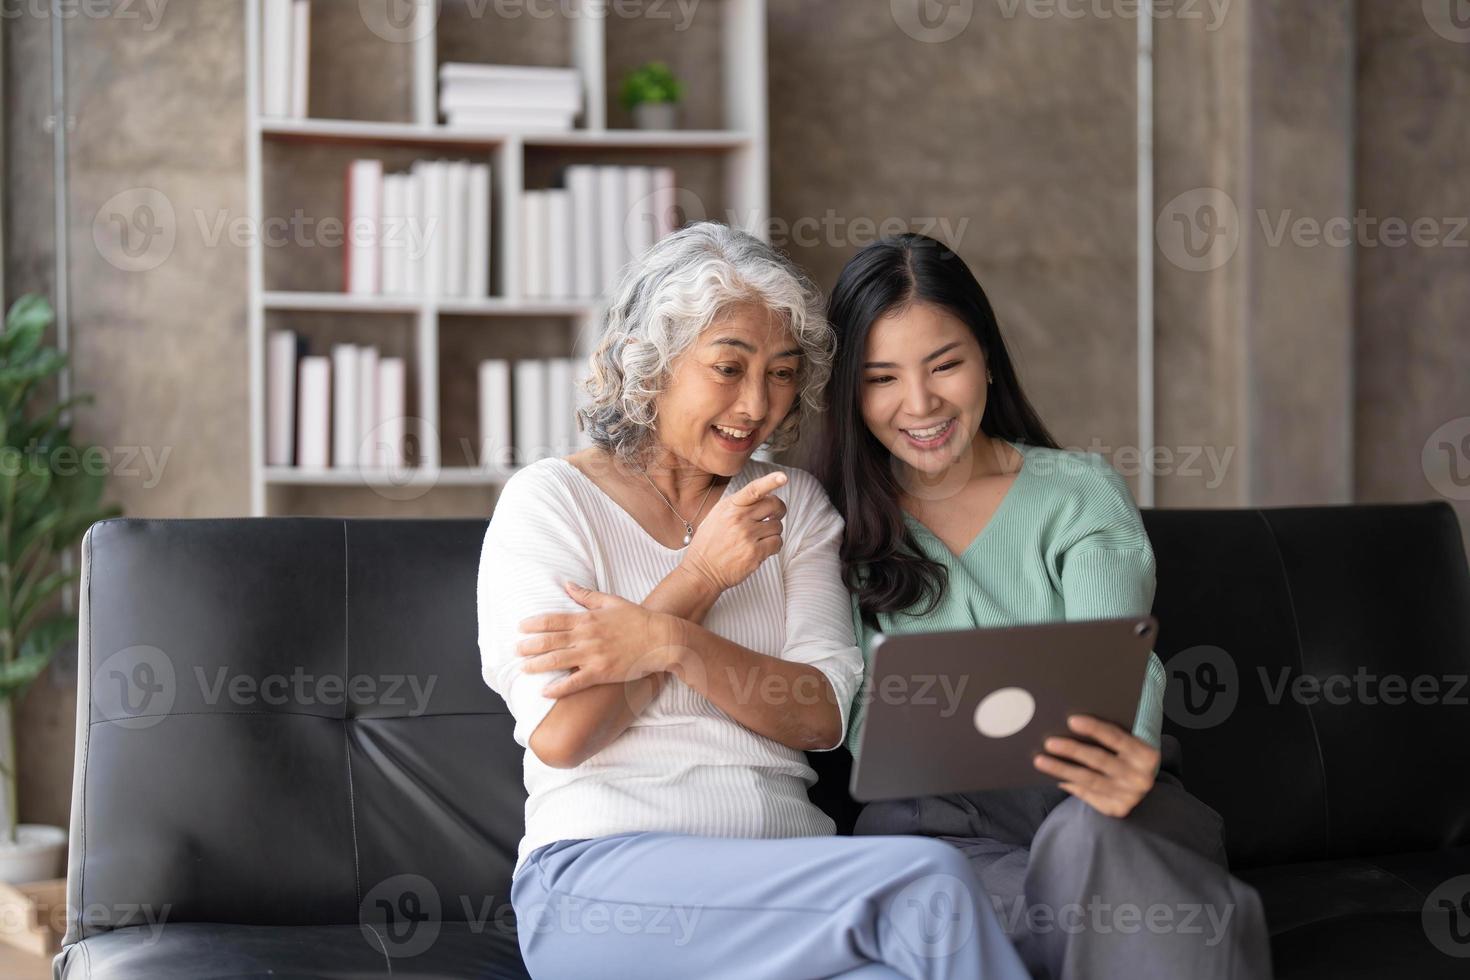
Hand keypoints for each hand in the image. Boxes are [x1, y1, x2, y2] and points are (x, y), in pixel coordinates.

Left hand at [515, 583, 682, 697]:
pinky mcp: (601, 673)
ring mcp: (592, 656)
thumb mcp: (611, 601)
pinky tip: (544, 692)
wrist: (660, 639)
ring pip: (557, 661)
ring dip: (537, 665)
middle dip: (529, 646)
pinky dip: (558, 688)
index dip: (534, 624)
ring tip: (523, 669)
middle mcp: (586, 637)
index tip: (520, 627)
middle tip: (515, 650)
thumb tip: (566, 584)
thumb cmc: (637, 619)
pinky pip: (574, 683)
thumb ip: (586, 595)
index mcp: (587, 619)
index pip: (553, 620)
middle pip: (550, 641)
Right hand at [680, 471, 787, 592]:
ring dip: (773, 532)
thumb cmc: (709, 544)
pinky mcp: (755, 553)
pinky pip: (777, 543)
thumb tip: (761, 497)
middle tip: (775, 516)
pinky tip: (762, 549)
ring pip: (778, 526)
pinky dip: (774, 546)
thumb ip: (736, 505)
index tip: (783, 477)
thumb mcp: (716, 516)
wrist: (701, 571)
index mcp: (729, 507)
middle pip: (774, 505)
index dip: (770, 482)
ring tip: (760, 538)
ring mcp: (747, 536)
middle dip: (779, 510)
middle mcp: (739, 519)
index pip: (753, 490)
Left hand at [1032, 714, 1159, 817]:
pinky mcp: (1118, 809)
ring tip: (1041, 761)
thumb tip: (1071, 724)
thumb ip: (1111, 736)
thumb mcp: (1129, 744)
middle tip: (1048, 743)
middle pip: (1100, 760)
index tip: (1071, 720)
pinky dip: (1071, 785)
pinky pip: (1089, 795)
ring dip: (1063, 770)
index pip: (1118, 738)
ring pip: (1090, 780)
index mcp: (1147, 755)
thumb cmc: (1127, 755)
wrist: (1142, 783)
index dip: (1094, 729)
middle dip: (1073, 750)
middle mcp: (1141, 778)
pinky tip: (1056, 777)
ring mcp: (1130, 796)